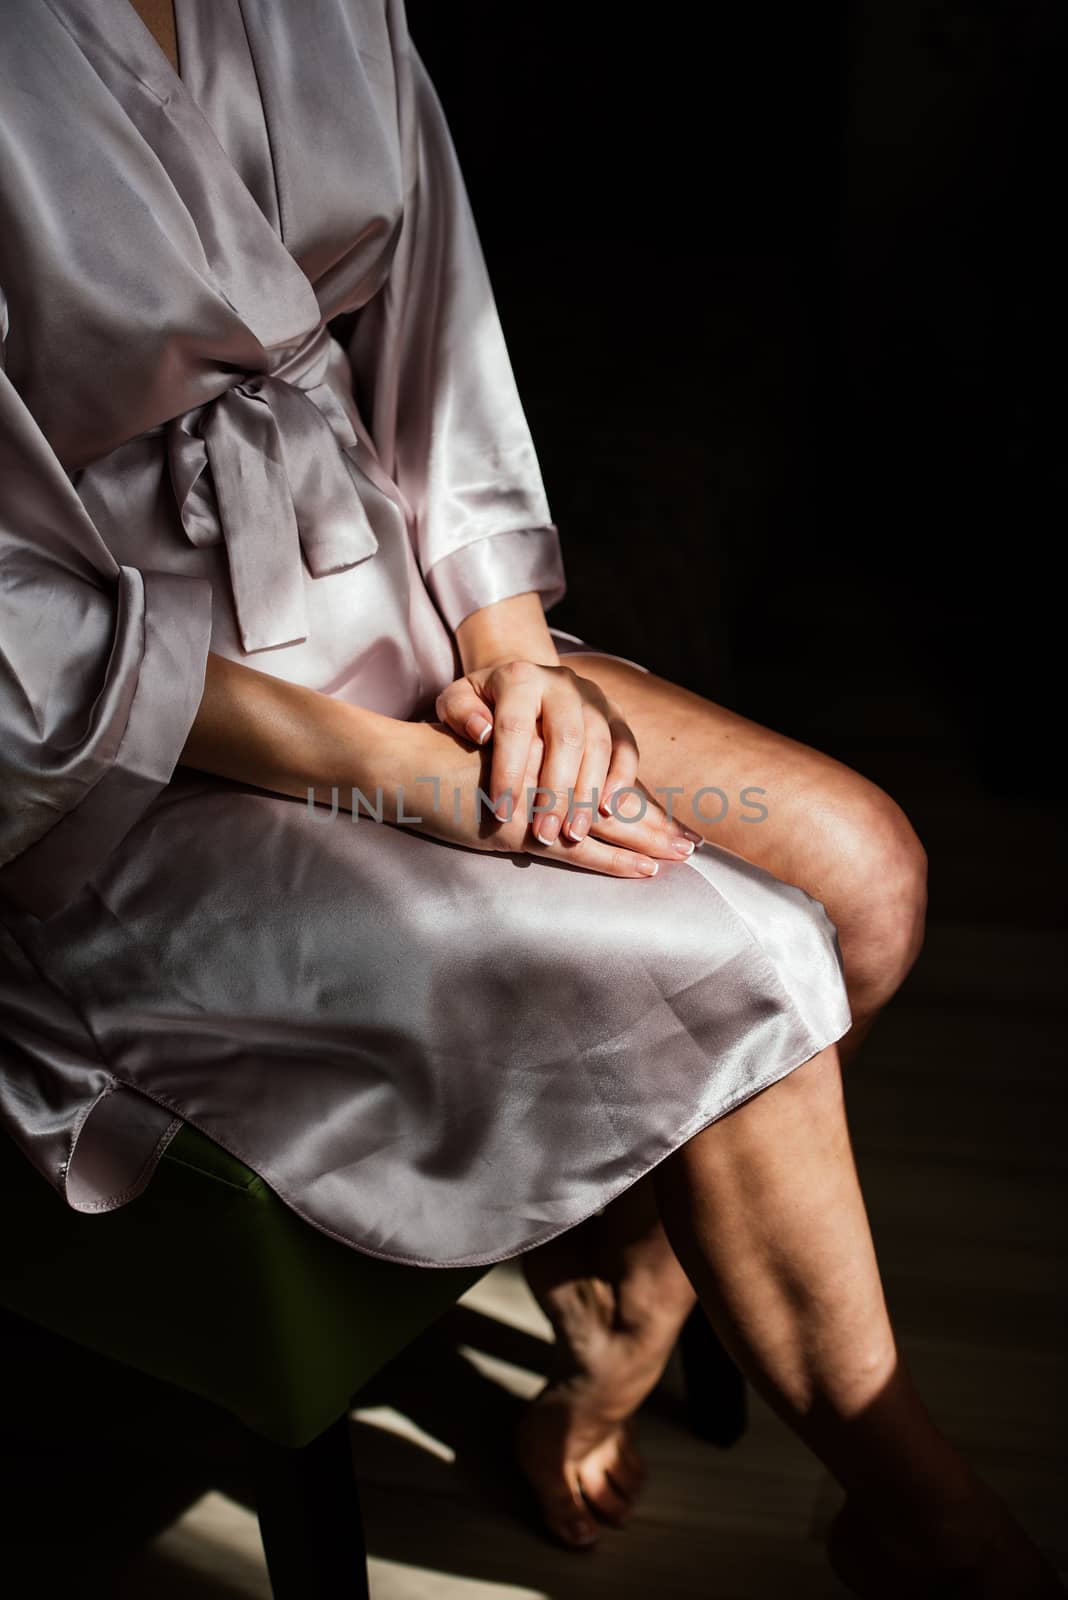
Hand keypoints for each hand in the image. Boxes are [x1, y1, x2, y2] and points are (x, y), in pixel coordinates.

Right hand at [377, 719, 699, 878]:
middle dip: (654, 823)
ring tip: (683, 855)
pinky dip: (614, 860)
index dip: (636, 801)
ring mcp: (539, 799)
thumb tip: (547, 800)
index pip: (601, 778)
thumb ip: (522, 771)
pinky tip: (645, 869)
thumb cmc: (436, 764)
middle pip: (613, 799)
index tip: (668, 819)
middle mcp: (550, 769)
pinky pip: (579, 848)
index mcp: (545, 752)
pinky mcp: (524, 828)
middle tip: (694, 842)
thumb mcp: (488, 760)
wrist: (400, 763)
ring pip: (606, 822)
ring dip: (648, 840)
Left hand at [433, 657, 701, 858]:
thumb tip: (482, 731)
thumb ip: (459, 714)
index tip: (500, 812)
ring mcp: (593, 698)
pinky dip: (622, 779)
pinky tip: (609, 810)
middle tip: (544, 835)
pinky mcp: (615, 715)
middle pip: (566, 738)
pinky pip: (627, 747)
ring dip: (589, 793)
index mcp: (519, 678)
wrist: (524, 684)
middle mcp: (562, 684)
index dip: (509, 771)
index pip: (515, 726)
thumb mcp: (457, 701)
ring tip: (574, 833)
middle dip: (556, 792)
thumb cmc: (483, 704)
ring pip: (600, 745)